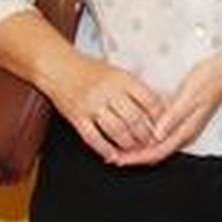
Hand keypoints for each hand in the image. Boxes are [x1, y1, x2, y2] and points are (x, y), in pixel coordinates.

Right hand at [45, 50, 166, 162]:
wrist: (58, 66)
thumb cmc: (90, 70)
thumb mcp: (116, 72)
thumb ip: (134, 88)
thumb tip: (157, 108)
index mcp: (122, 78)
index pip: (149, 100)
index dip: (159, 117)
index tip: (163, 126)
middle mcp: (108, 91)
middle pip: (134, 119)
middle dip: (145, 135)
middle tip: (150, 143)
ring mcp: (91, 105)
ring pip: (116, 131)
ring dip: (128, 144)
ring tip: (134, 148)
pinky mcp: (76, 117)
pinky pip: (93, 138)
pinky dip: (105, 149)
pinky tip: (112, 155)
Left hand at [113, 52, 221, 166]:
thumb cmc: (209, 80)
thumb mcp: (188, 97)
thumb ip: (172, 117)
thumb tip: (155, 135)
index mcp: (186, 131)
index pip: (157, 152)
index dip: (136, 158)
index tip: (118, 159)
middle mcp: (186, 133)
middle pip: (156, 152)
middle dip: (134, 156)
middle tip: (112, 157)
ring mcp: (186, 127)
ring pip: (159, 145)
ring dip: (140, 148)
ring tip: (120, 147)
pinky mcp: (184, 119)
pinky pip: (163, 135)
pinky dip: (148, 137)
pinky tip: (138, 131)